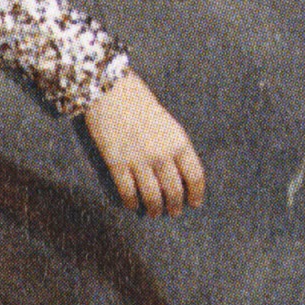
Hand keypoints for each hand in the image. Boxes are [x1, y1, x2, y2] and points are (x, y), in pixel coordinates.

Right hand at [83, 71, 204, 216]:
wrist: (109, 91)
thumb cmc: (139, 103)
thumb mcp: (167, 123)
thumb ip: (174, 147)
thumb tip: (176, 175)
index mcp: (179, 142)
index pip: (195, 176)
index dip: (196, 193)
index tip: (194, 203)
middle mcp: (162, 154)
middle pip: (174, 190)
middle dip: (174, 206)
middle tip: (173, 212)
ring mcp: (138, 160)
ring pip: (151, 196)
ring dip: (155, 209)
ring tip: (154, 213)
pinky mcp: (117, 164)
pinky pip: (127, 191)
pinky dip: (131, 202)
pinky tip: (133, 205)